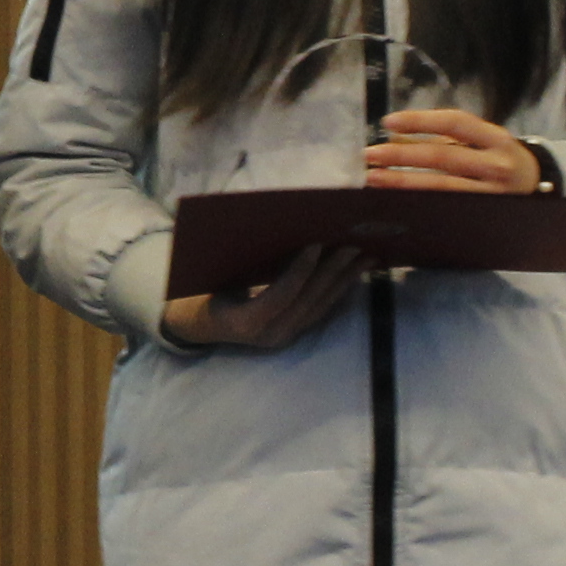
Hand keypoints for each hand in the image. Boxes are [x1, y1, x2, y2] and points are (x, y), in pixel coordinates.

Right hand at [163, 244, 365, 352]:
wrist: (200, 325)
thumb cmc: (202, 293)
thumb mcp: (214, 277)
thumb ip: (242, 261)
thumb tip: (276, 228)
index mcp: (245, 322)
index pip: (281, 295)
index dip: (300, 270)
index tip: (316, 243)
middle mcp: (269, 335)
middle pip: (308, 300)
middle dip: (333, 271)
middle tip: (353, 244)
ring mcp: (284, 337)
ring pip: (320, 306)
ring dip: (345, 280)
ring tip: (366, 257)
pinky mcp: (294, 333)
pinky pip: (321, 310)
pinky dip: (338, 289)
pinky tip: (353, 273)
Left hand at [363, 107, 539, 193]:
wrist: (537, 189)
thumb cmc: (499, 160)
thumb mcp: (479, 141)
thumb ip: (440, 138)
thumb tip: (393, 137)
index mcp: (496, 138)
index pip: (456, 123)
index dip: (421, 121)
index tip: (388, 122)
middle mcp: (497, 165)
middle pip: (444, 158)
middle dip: (402, 156)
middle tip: (369, 155)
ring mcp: (492, 194)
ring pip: (442, 188)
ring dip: (403, 182)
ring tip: (375, 178)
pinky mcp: (484, 217)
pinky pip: (447, 208)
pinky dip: (419, 202)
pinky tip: (397, 200)